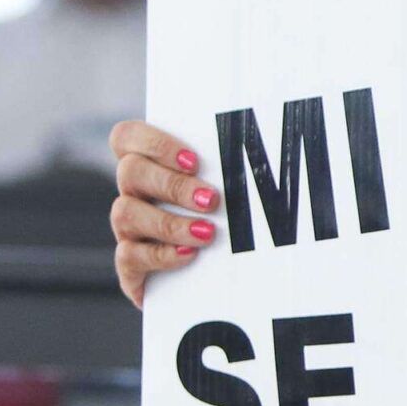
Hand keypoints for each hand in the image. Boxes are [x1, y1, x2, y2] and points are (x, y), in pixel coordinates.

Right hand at [109, 119, 220, 307]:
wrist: (227, 277)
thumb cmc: (236, 218)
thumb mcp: (236, 185)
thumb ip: (237, 161)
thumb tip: (280, 128)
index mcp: (150, 164)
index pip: (127, 136)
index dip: (154, 143)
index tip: (194, 160)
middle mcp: (133, 193)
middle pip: (130, 172)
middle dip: (173, 185)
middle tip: (212, 199)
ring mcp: (128, 229)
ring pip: (126, 214)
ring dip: (169, 223)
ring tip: (208, 233)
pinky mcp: (130, 266)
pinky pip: (128, 257)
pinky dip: (160, 255)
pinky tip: (189, 255)